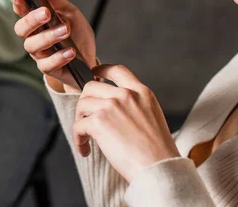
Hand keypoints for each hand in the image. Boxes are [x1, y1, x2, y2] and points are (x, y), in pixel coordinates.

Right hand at [12, 0, 95, 90]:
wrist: (90, 60)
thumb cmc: (76, 35)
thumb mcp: (69, 12)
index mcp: (37, 22)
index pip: (21, 11)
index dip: (18, 2)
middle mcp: (33, 37)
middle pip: (21, 29)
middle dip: (32, 20)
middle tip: (46, 12)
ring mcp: (39, 54)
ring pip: (33, 46)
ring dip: (49, 36)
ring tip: (65, 30)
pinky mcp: (48, 69)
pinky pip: (47, 64)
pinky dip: (58, 57)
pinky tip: (70, 52)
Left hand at [73, 64, 179, 182]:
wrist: (159, 168)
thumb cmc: (157, 151)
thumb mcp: (152, 116)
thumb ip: (134, 106)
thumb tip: (111, 108)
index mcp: (141, 92)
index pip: (117, 70)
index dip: (102, 70)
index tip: (94, 74)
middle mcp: (125, 95)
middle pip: (91, 87)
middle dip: (85, 102)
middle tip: (86, 119)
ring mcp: (111, 106)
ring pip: (82, 105)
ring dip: (80, 122)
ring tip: (86, 138)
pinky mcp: (99, 121)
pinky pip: (78, 126)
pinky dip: (78, 140)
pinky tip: (86, 150)